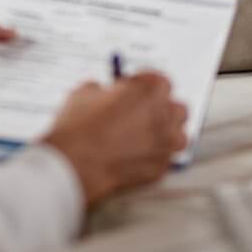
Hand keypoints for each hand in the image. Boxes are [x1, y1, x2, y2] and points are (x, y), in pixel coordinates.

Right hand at [43, 73, 187, 205]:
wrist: (73, 164)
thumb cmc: (79, 128)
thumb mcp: (85, 93)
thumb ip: (102, 89)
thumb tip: (103, 93)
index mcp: (150, 90)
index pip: (160, 82)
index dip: (143, 86)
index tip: (132, 91)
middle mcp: (164, 116)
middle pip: (175, 107)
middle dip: (160, 108)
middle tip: (139, 112)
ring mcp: (165, 145)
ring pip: (178, 135)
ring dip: (165, 133)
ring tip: (144, 135)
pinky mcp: (160, 169)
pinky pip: (165, 159)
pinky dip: (154, 157)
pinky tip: (136, 156)